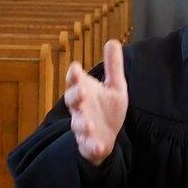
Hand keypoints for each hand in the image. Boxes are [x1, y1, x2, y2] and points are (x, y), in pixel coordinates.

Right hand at [64, 40, 127, 164]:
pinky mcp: (89, 144)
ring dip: (82, 124)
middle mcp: (80, 109)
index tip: (77, 68)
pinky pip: (88, 146)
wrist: (106, 137)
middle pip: (72, 101)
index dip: (74, 76)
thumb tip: (112, 40)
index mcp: (84, 92)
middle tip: (82, 92)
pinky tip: (97, 146)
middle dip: (75, 96)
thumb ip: (113, 66)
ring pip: (78, 125)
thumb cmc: (106, 109)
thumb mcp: (114, 86)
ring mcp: (83, 127)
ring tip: (88, 124)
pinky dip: (91, 146)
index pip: (75, 82)